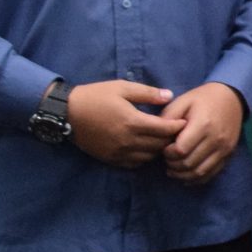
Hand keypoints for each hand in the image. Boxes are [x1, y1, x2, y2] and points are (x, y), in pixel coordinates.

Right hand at [67, 79, 181, 168]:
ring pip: (149, 157)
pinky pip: (135, 163)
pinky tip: (145, 148)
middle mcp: (128, 141)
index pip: (164, 129)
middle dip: (170, 139)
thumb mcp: (122, 88)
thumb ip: (147, 93)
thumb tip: (170, 96)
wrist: (67, 113)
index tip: (184, 122)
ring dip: (158, 149)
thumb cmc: (95, 96)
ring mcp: (119, 152)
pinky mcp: (111, 159)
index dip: (177, 126)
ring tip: (161, 140)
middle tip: (176, 132)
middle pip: (159, 145)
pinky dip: (144, 157)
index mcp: (132, 122)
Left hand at [161, 83, 245, 185]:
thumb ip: (168, 118)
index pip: (181, 150)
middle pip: (189, 163)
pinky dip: (196, 179)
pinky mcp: (228, 155)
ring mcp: (224, 149)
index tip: (165, 148)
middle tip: (167, 159)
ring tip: (173, 169)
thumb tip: (157, 137)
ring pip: (199, 172)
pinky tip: (186, 174)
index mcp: (203, 124)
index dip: (168, 153)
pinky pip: (211, 174)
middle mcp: (216, 139)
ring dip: (182, 174)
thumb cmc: (203, 98)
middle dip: (173, 164)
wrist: (231, 97)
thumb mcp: (183, 101)